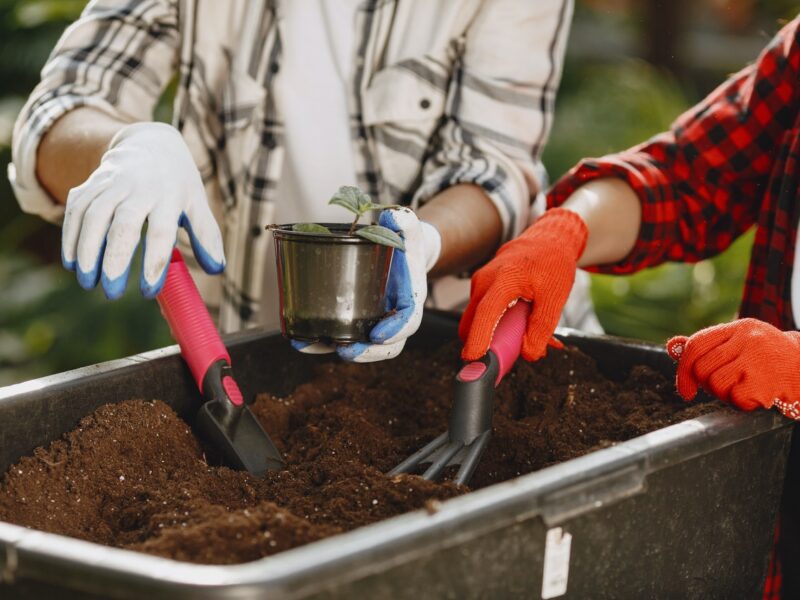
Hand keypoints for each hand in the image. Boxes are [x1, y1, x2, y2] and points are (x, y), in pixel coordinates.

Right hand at [61, 122, 224, 298]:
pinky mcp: (90, 183)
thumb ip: (207, 235)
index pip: (161, 233)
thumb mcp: (197, 204)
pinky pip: (75, 209)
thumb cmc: (177, 183)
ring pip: (93, 217)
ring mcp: (111, 183)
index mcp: (169, 196)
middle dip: (115, 261)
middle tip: (112, 293)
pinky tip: (72, 263)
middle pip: (123, 226)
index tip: (148, 291)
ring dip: (87, 251)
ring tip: (88, 282)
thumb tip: (216, 269)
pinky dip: (70, 236)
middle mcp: (138, 188)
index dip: (153, 262)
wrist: (150, 143)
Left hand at [292, 207, 440, 362]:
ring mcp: (373, 322)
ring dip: (334, 350)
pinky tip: (299, 339)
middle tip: (345, 350)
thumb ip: (406, 222)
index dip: (395, 331)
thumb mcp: (407, 229)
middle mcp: (393, 317)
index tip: (377, 334)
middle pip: (386, 346)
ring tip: (311, 345)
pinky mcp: (355, 321)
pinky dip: (319, 343)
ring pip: (361, 347)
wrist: (400, 251)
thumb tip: (395, 215)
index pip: (408, 321)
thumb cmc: (403, 242)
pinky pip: (340, 338)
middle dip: (366, 353)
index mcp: (410, 299)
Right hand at [459, 208, 587, 361]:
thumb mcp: (555, 298)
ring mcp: (480, 283)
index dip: (478, 339)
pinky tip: (519, 323)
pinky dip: (496, 323)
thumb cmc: (552, 263)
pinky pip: (482, 311)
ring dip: (493, 334)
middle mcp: (485, 281)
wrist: (548, 239)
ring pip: (476, 319)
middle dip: (481, 345)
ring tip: (522, 336)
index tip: (474, 360)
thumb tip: (529, 354)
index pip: (485, 314)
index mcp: (503, 280)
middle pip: (471, 322)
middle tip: (502, 360)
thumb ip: (542, 328)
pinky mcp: (482, 287)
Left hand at [667, 318, 799, 417]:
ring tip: (745, 388)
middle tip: (727, 387)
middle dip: (708, 385)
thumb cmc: (770, 360)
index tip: (685, 390)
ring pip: (715, 384)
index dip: (683, 370)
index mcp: (740, 327)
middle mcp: (748, 339)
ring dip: (726, 395)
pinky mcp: (765, 380)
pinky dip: (743, 403)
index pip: (696, 345)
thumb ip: (708, 347)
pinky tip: (759, 396)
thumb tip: (671, 347)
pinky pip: (735, 398)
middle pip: (702, 368)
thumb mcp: (742, 344)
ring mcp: (757, 358)